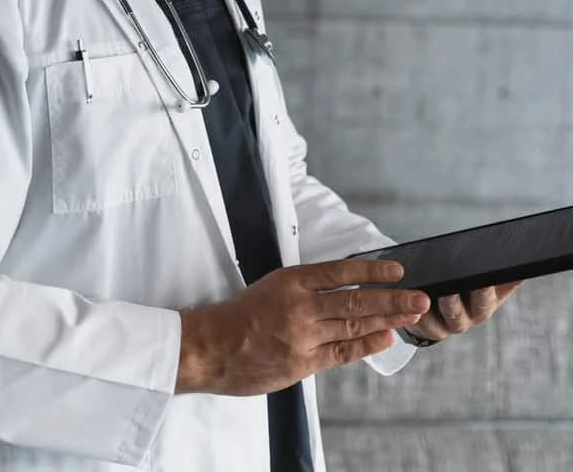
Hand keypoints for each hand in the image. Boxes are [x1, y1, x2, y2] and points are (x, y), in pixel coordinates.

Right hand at [176, 258, 430, 394]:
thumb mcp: (274, 285)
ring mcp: (302, 336)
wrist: (212, 346)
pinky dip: (366, 345)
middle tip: (419, 296)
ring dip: (387, 320)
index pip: (341, 272)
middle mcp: (300, 306)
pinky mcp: (302, 362)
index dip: (372, 270)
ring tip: (411, 314)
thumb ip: (308, 287)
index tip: (397, 269)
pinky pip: (341, 352)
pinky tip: (385, 338)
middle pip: (356, 300)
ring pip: (353, 325)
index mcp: (292, 280)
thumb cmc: (241, 314)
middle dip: (392, 298)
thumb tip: (347, 286)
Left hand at [404, 281, 522, 342]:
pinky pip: (414, 324)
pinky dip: (408, 313)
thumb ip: (503, 276)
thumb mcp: (488, 282)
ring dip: (426, 310)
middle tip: (448, 291)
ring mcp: (442, 327)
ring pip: (431, 323)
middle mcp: (463, 321)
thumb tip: (521, 264)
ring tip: (421, 295)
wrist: (445, 306)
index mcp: (481, 307)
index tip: (480, 280)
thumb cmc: (468, 288)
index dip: (483, 293)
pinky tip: (402, 297)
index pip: (485, 302)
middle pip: (458, 316)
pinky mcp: (422, 329)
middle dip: (453, 305)